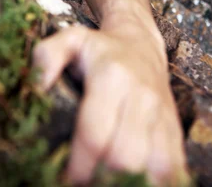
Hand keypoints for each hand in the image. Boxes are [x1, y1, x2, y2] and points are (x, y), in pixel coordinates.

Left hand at [33, 25, 188, 185]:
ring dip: (131, 180)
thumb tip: (36, 88)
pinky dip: (156, 180)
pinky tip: (133, 178)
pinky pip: (174, 166)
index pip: (95, 134)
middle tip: (84, 181)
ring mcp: (162, 114)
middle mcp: (141, 97)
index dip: (79, 165)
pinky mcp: (175, 128)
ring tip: (108, 181)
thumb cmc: (98, 47)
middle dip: (102, 176)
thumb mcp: (69, 39)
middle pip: (125, 156)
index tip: (65, 178)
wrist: (140, 42)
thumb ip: (47, 56)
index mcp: (111, 77)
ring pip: (156, 167)